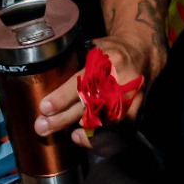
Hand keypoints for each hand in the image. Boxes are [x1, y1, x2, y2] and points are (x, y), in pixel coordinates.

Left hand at [35, 36, 149, 148]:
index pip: (82, 83)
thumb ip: (77, 60)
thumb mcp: (95, 47)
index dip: (62, 98)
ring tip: (55, 132)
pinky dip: (94, 137)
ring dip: (74, 129)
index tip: (45, 108)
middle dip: (62, 118)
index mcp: (106, 61)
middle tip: (41, 126)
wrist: (142, 54)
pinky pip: (112, 130)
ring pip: (99, 120)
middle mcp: (118, 81)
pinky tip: (78, 137)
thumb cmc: (112, 50)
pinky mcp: (133, 111)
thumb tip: (48, 76)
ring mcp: (128, 98)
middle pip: (87, 105)